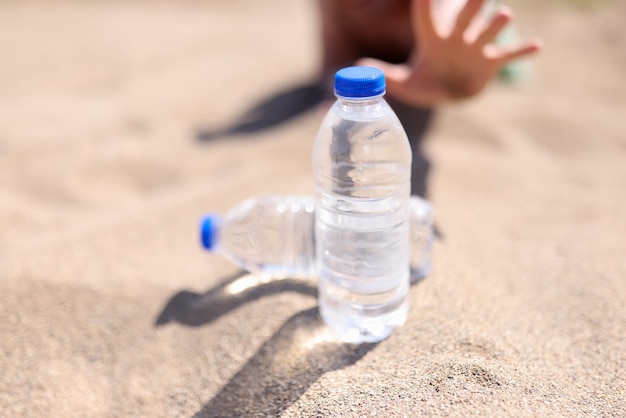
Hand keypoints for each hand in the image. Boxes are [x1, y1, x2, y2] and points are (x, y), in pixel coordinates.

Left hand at [358, 0, 541, 106]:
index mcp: (433, 40)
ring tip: (504, 14)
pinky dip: (521, 52)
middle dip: (471, 3)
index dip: (423, 1)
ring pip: (488, 31)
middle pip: (465, 17)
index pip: (425, 15)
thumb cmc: (426, 83)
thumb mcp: (405, 83)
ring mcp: (475, 49)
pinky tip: (537, 46)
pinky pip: (508, 56)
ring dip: (496, 24)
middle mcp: (456, 39)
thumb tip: (358, 67)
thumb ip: (385, 76)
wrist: (449, 93)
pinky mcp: (490, 63)